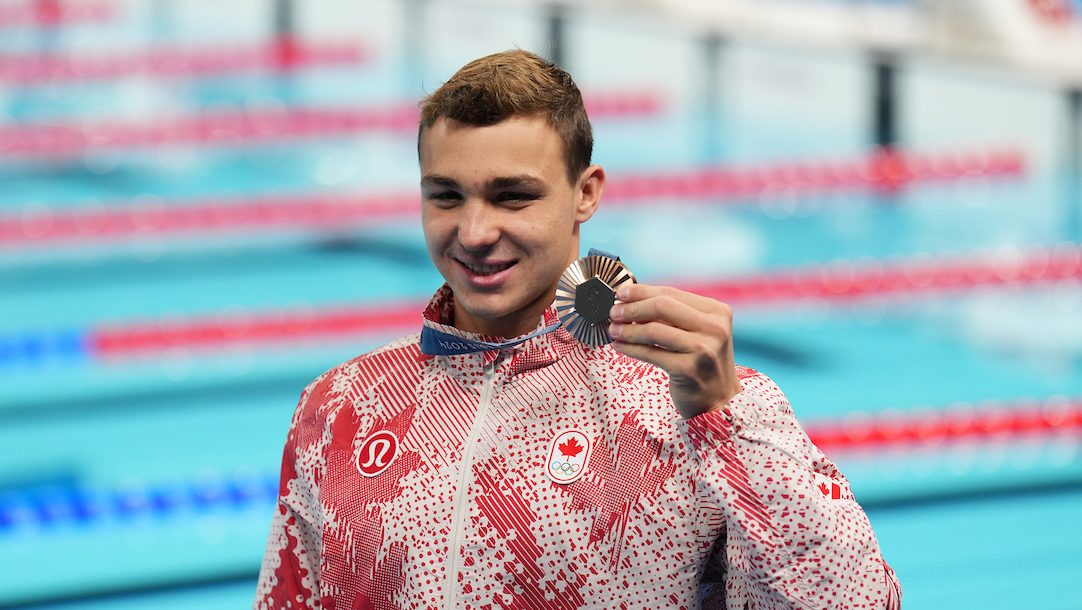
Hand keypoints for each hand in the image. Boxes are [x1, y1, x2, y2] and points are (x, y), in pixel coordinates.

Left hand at [608, 284, 742, 418]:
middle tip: (613, 312)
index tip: (620, 293)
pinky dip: (630, 348)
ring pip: (654, 330)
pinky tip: (619, 346)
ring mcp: (703, 349)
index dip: (641, 292)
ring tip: (613, 330)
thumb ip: (672, 315)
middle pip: (662, 306)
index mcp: (717, 311)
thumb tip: (630, 300)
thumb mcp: (697, 331)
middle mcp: (714, 328)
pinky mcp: (689, 369)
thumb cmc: (702, 362)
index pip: (671, 293)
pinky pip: (651, 353)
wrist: (719, 400)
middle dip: (632, 308)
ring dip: (628, 329)